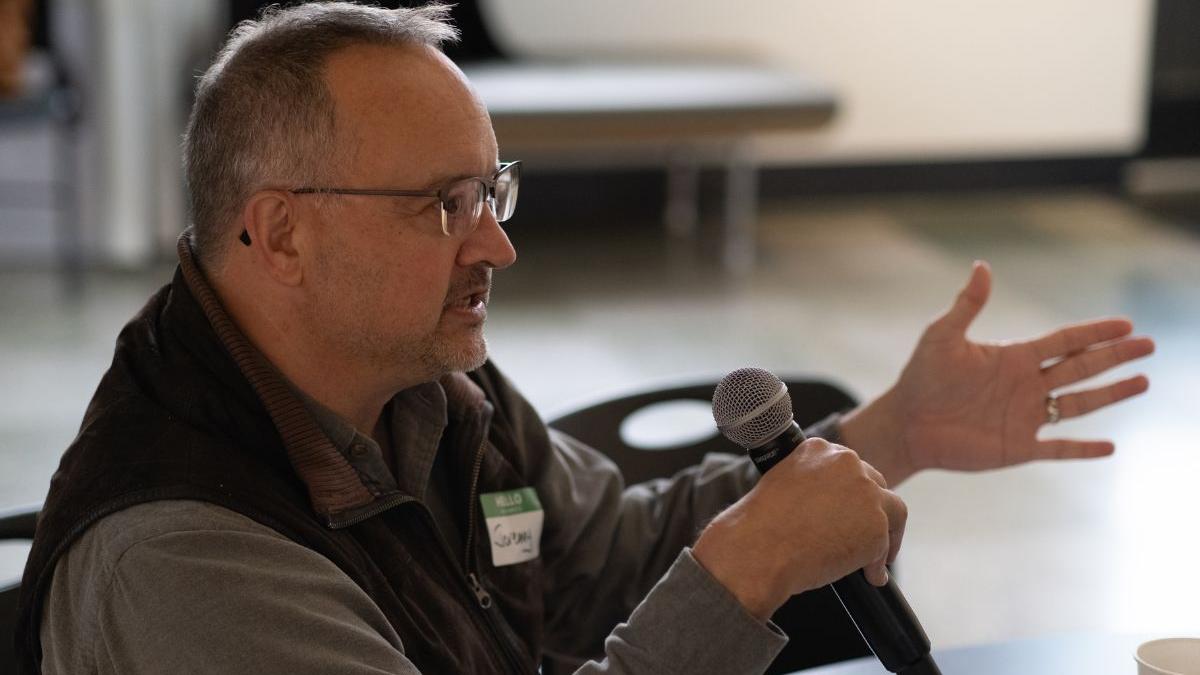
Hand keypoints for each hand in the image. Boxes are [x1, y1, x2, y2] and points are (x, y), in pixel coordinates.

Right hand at [692, 438, 906, 620]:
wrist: (759, 549)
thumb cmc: (761, 526)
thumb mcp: (782, 486)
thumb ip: (810, 485)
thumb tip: (828, 507)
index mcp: (819, 449)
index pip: (850, 467)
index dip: (852, 492)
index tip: (850, 509)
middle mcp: (847, 463)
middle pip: (876, 485)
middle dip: (872, 510)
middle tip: (864, 533)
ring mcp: (866, 493)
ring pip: (893, 512)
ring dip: (886, 535)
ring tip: (876, 560)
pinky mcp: (877, 525)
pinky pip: (885, 546)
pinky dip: (878, 563)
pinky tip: (869, 576)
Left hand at [843, 261, 1153, 482]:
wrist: (906, 423)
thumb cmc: (921, 377)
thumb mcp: (942, 336)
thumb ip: (967, 305)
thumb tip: (981, 266)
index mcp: (1014, 358)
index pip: (1064, 341)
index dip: (1094, 332)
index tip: (1125, 324)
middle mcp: (1026, 386)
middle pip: (1081, 368)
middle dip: (1114, 357)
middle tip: (1148, 345)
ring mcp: (1025, 417)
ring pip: (1079, 404)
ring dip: (1111, 395)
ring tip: (1143, 382)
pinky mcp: (1017, 448)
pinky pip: (1058, 449)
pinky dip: (1083, 449)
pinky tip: (1110, 447)